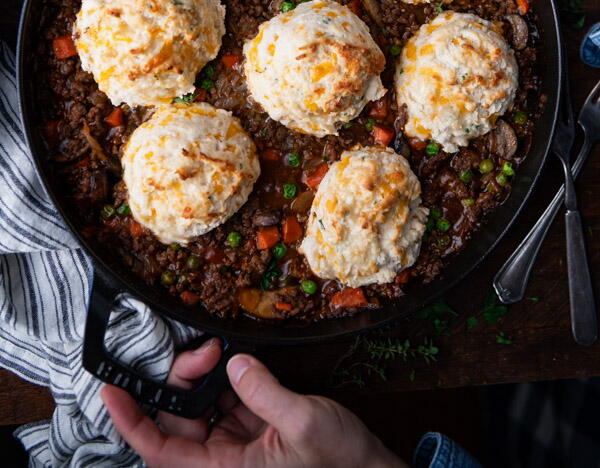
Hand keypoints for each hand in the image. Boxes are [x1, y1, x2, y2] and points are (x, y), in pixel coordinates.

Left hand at [101, 338, 405, 467]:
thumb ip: (264, 392)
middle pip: (179, 420)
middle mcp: (225, 463)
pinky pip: (227, 402)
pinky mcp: (255, 432)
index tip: (112, 390)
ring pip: (201, 408)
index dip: (132, 420)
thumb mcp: (304, 425)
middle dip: (181, 379)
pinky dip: (226, 377)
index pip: (161, 451)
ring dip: (203, 376)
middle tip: (203, 349)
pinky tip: (232, 360)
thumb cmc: (342, 466)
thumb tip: (235, 364)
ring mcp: (239, 447)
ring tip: (217, 351)